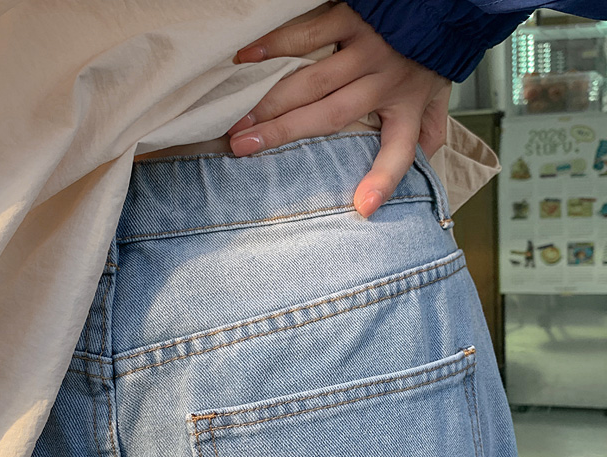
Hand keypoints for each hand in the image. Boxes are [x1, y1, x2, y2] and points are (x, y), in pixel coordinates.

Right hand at [228, 2, 450, 217]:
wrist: (444, 1)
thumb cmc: (431, 56)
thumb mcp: (439, 99)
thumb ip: (430, 133)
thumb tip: (420, 173)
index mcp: (409, 109)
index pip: (399, 153)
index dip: (382, 181)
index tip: (362, 207)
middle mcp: (386, 81)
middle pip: (330, 116)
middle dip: (284, 134)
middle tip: (243, 150)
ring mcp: (367, 49)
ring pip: (312, 82)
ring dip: (272, 102)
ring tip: (240, 120)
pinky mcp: (352, 17)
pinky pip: (308, 33)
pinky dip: (275, 45)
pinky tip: (246, 60)